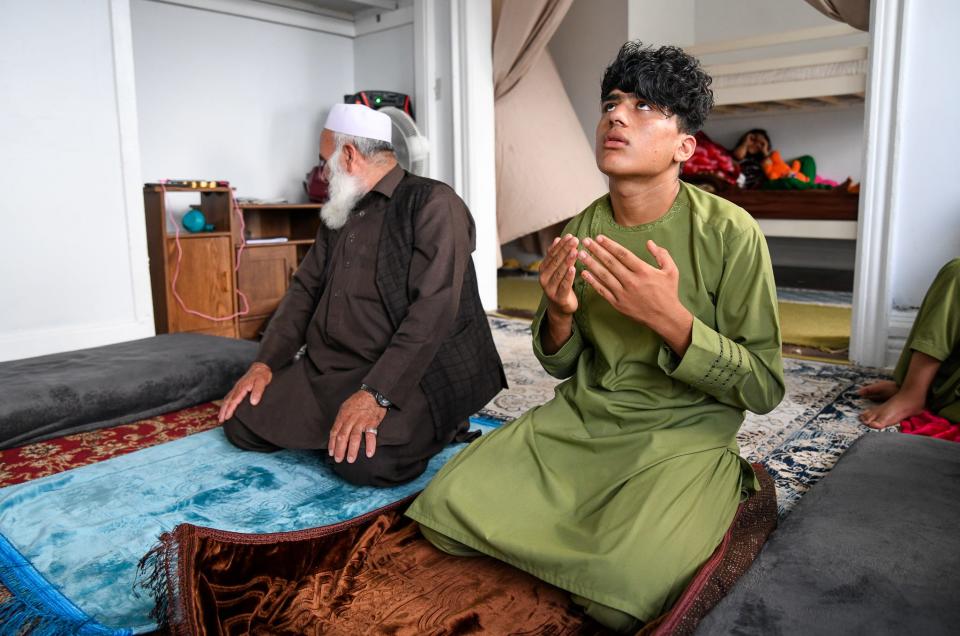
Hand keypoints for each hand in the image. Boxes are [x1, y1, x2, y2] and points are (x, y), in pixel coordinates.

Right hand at [218, 362, 272, 422]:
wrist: (261, 366)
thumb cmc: (262, 374)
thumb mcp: (262, 382)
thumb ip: (258, 392)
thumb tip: (253, 402)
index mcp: (242, 387)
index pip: (234, 400)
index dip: (230, 409)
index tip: (227, 417)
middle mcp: (237, 388)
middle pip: (228, 401)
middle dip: (223, 410)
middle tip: (220, 420)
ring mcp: (237, 387)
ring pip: (227, 399)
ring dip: (223, 408)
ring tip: (220, 417)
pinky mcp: (238, 387)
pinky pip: (230, 396)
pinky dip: (226, 403)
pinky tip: (225, 406)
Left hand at [328, 390, 386, 462]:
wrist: (373, 393)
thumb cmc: (358, 401)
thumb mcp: (345, 407)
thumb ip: (341, 419)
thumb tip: (336, 432)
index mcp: (343, 416)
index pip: (335, 432)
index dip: (332, 443)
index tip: (331, 453)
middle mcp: (350, 419)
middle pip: (343, 436)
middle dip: (340, 449)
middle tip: (338, 459)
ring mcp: (361, 421)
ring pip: (355, 437)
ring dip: (352, 450)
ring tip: (350, 459)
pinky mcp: (372, 422)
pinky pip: (371, 435)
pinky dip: (370, 445)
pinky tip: (369, 454)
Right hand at [539, 234, 579, 316]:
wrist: (559, 307)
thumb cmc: (559, 284)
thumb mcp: (556, 269)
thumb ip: (556, 255)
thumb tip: (557, 239)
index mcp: (543, 269)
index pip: (552, 254)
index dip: (561, 245)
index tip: (570, 236)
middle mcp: (544, 278)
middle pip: (556, 261)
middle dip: (566, 250)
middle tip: (575, 240)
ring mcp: (550, 288)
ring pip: (559, 272)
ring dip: (567, 261)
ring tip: (575, 251)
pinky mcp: (559, 298)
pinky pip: (564, 285)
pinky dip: (568, 277)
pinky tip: (573, 269)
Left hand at [578, 235, 692, 354]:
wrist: (665, 317)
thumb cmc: (668, 292)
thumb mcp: (671, 271)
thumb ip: (661, 255)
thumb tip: (649, 243)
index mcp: (644, 271)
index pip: (623, 254)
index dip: (610, 245)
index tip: (599, 237)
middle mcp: (632, 281)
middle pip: (610, 263)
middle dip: (596, 250)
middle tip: (585, 241)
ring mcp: (624, 293)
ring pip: (604, 276)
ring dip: (591, 264)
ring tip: (580, 254)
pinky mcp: (618, 304)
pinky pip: (603, 291)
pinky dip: (592, 282)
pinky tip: (584, 273)